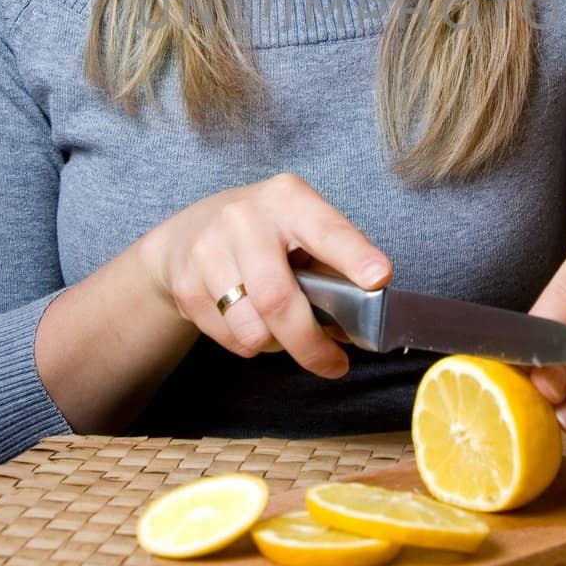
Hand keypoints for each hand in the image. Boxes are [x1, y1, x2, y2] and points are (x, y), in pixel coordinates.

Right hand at [139, 172, 390, 379]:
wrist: (186, 235)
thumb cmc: (263, 235)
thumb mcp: (298, 229)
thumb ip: (329, 267)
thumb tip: (357, 324)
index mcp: (287, 199)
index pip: (325, 229)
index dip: (354, 255)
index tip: (379, 277)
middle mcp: (244, 219)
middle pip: (278, 298)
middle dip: (310, 343)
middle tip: (335, 365)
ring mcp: (209, 251)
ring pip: (252, 330)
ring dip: (278, 345)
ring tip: (282, 330)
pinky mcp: (187, 286)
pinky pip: (231, 339)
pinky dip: (250, 344)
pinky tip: (250, 320)